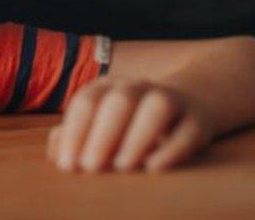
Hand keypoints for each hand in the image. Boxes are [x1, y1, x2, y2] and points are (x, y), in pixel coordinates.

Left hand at [46, 77, 214, 172]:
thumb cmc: (125, 123)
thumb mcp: (97, 125)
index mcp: (106, 87)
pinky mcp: (198, 118)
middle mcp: (137, 87)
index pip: (86, 103)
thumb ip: (74, 136)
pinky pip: (188, 129)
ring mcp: (170, 98)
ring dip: (138, 137)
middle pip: (119, 101)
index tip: (68, 166)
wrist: (181, 107)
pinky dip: (173, 149)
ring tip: (123, 167)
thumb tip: (56, 154)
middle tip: (91, 168)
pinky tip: (154, 168)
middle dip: (102, 135)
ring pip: (157, 107)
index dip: (75, 133)